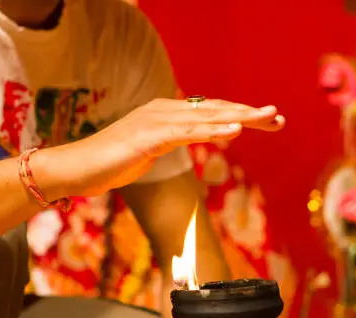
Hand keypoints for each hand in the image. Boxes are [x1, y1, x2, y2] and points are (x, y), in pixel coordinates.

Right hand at [57, 98, 284, 196]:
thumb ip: (170, 142)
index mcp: (165, 114)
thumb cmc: (110, 163)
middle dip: (248, 113)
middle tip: (278, 117)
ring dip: (239, 117)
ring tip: (267, 117)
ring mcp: (156, 121)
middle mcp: (164, 111)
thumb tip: (189, 140)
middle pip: (214, 109)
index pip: (209, 112)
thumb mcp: (148, 150)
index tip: (266, 122)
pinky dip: (213, 129)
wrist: (77, 169)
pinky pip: (188, 132)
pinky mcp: (149, 136)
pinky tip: (235, 130)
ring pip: (206, 117)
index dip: (238, 115)